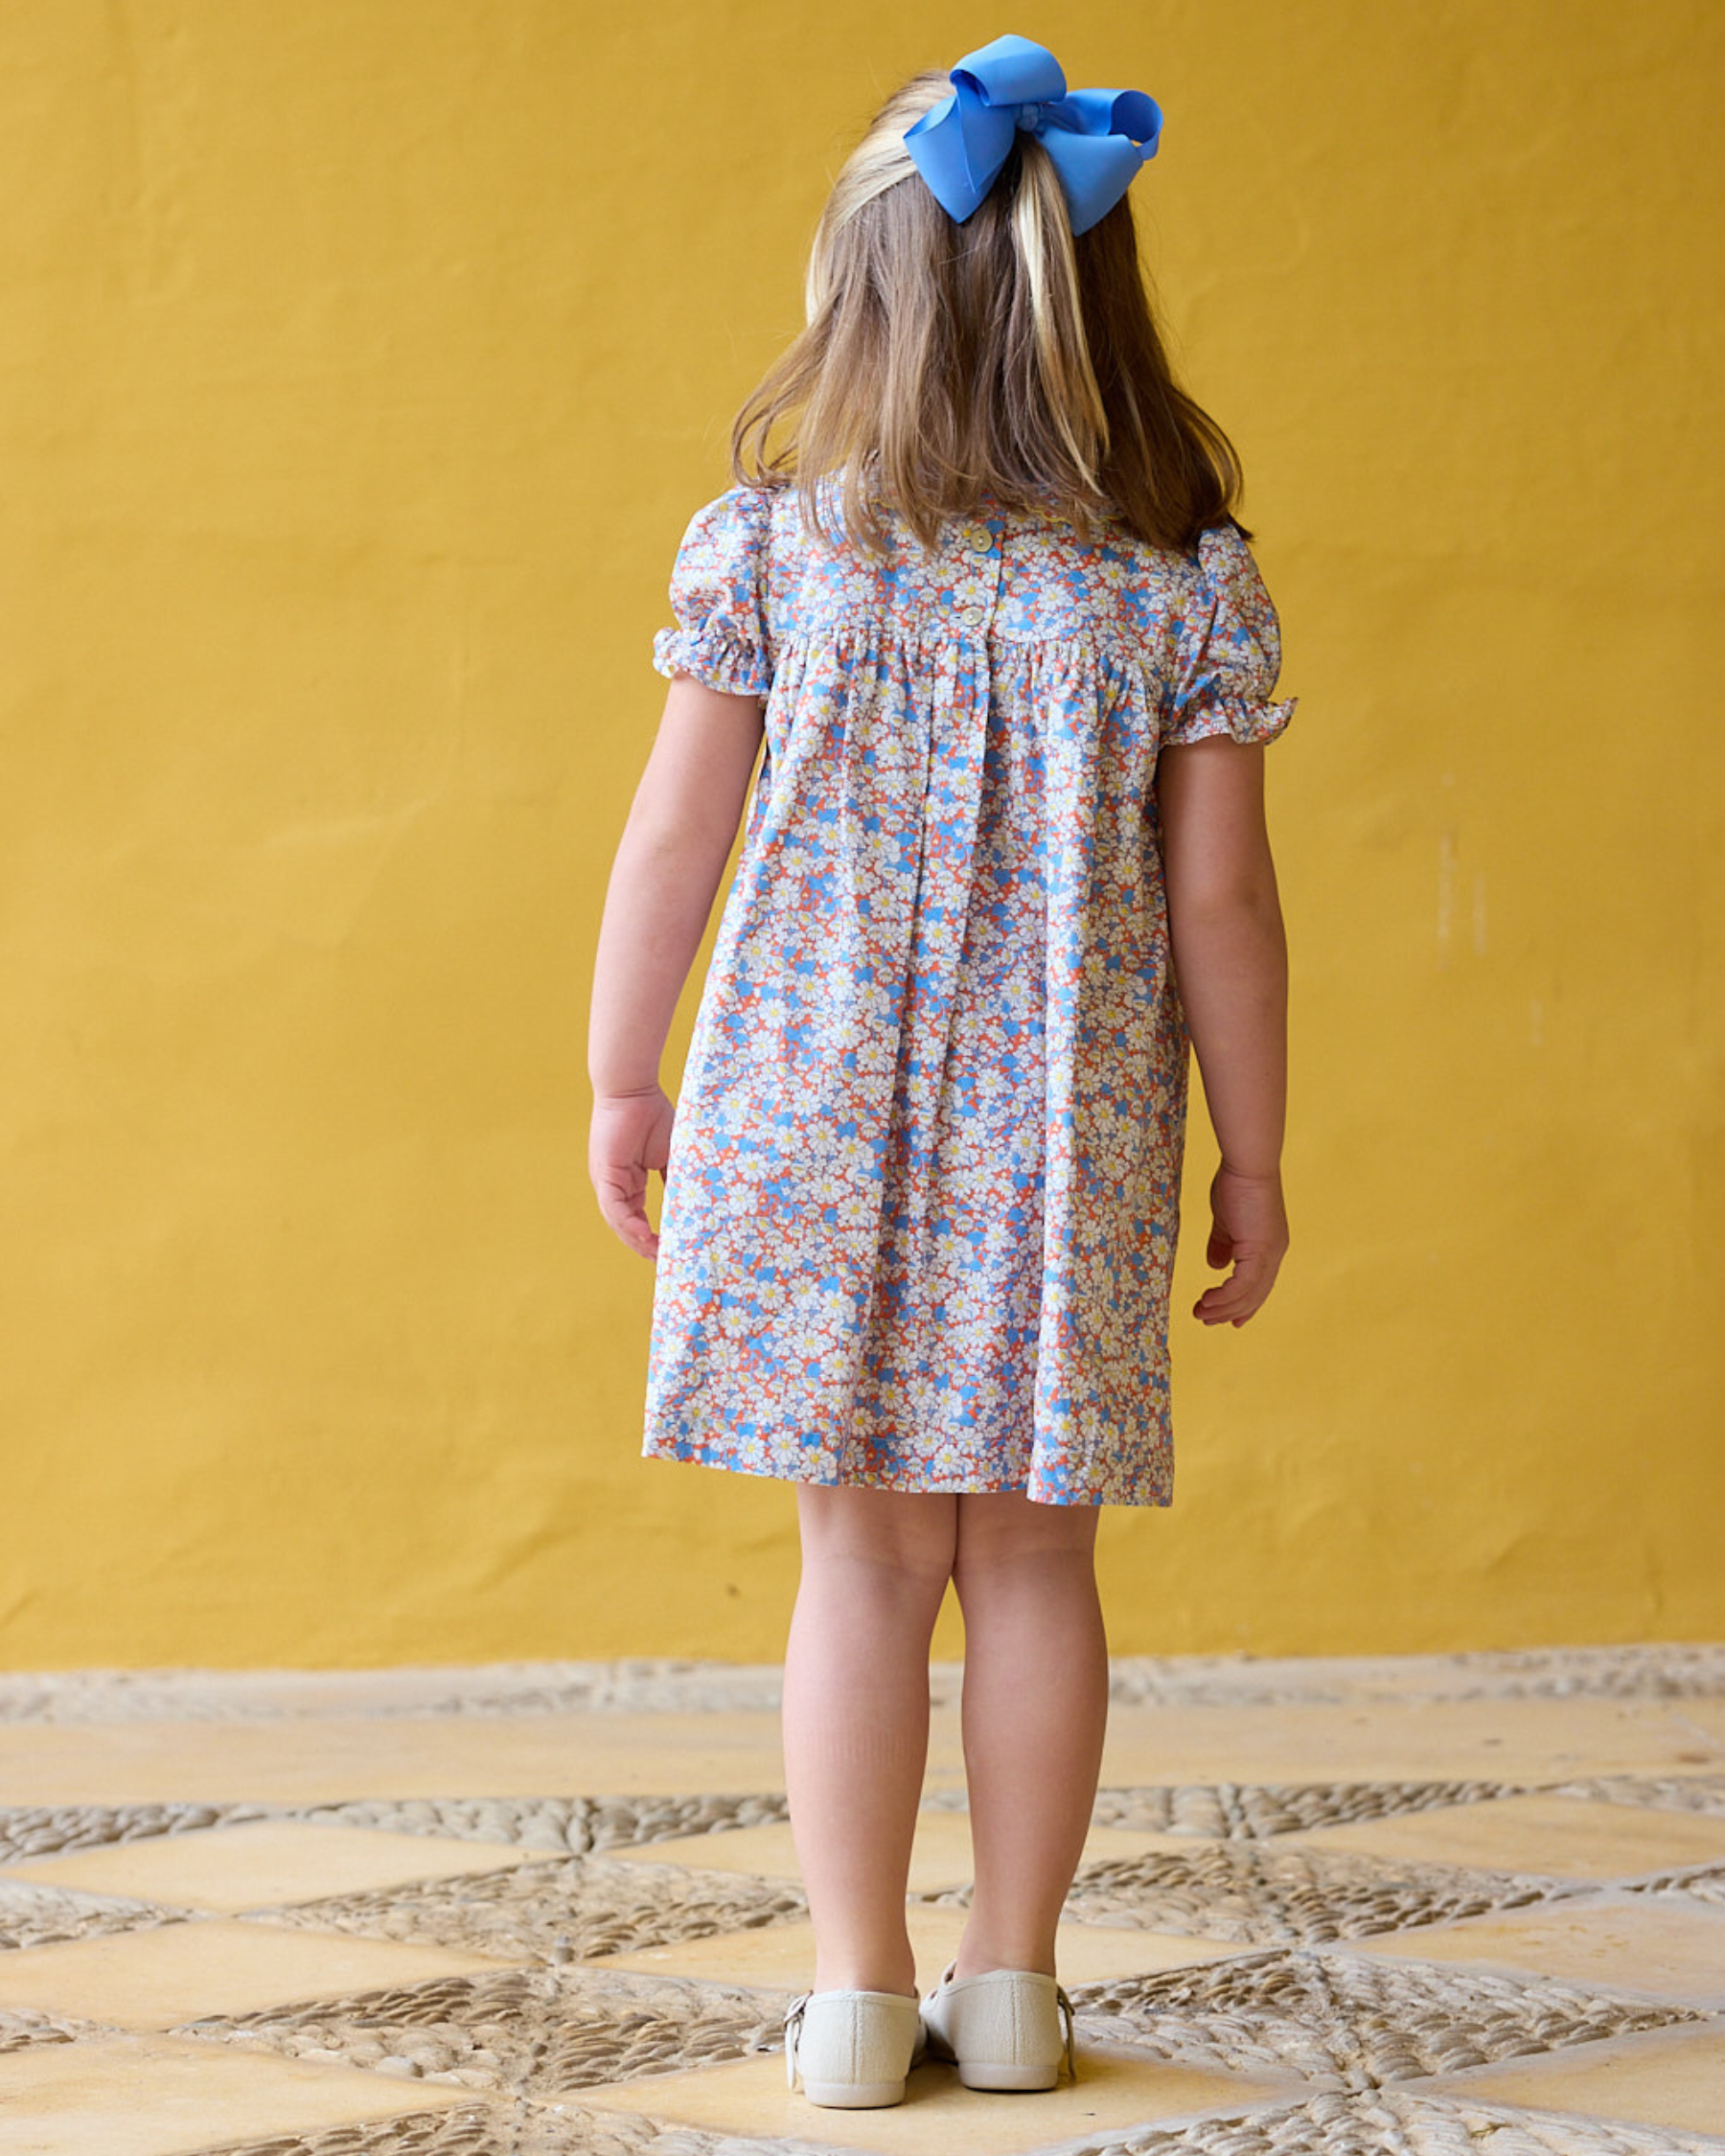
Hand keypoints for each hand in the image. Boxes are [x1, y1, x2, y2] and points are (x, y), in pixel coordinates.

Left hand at [589, 1084, 675, 1260]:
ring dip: (639, 1242)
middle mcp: (615, 1188)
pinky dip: (629, 1225)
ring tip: (659, 1256)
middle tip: (668, 1264)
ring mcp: (608, 1183)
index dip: (654, 1238)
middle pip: (628, 1228)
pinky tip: (646, 1237)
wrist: (633, 1089)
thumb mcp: (672, 1156)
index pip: (638, 1220)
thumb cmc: (653, 1115)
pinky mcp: (605, 1176)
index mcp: (629, 1184)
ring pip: (620, 1223)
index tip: (674, 1252)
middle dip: (647, 1247)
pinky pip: (615, 1208)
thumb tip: (696, 1206)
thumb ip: (678, 1181)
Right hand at [1192, 1162, 1287, 1325]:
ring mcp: (1270, 1253)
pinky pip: (1242, 1285)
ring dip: (1223, 1307)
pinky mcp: (1259, 1250)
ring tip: (1200, 1313)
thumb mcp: (1226, 1220)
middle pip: (1255, 1294)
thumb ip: (1222, 1243)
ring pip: (1248, 1294)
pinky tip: (1207, 1299)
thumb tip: (1215, 1266)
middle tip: (1207, 1320)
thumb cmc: (1236, 1184)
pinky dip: (1225, 1297)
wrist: (1247, 1166)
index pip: (1259, 1284)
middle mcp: (1274, 1253)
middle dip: (1231, 1311)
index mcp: (1269, 1246)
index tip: (1229, 1319)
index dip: (1245, 1304)